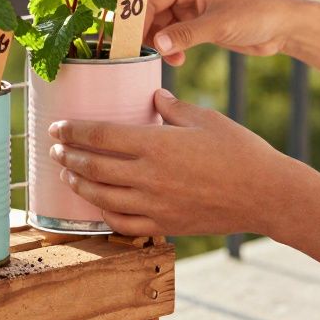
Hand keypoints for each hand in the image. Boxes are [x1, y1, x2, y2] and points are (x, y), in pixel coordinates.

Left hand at [47, 88, 297, 235]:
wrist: (266, 194)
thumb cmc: (240, 151)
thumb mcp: (206, 119)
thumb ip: (173, 107)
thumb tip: (154, 95)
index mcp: (156, 144)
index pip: (100, 135)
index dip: (73, 131)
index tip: (57, 127)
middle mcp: (149, 176)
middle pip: (93, 166)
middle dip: (67, 157)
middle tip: (54, 149)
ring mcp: (154, 204)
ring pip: (101, 197)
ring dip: (78, 184)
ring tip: (67, 175)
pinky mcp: (164, 224)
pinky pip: (123, 223)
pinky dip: (104, 213)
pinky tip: (98, 204)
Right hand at [144, 0, 295, 65]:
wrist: (284, 26)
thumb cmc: (257, 14)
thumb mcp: (219, 25)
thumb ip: (185, 34)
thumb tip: (156, 45)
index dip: (138, 21)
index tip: (129, 44)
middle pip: (151, 12)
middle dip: (148, 34)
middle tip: (143, 56)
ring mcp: (190, 6)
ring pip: (160, 26)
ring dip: (160, 44)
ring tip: (171, 59)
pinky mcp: (197, 22)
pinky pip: (173, 35)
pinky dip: (171, 47)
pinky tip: (177, 59)